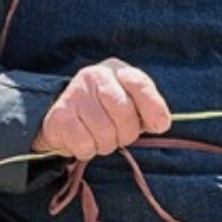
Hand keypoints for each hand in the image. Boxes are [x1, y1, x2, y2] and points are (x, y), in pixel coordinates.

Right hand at [32, 57, 170, 161]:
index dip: (153, 106)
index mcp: (119, 71)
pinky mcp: (60, 115)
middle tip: (120, 135)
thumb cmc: (107, 111)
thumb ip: (149, 110)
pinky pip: (85, 144)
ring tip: (100, 137)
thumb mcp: (132, 105)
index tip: (160, 126)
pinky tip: (84, 140)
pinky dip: (88, 150)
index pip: (139, 83)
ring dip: (106, 144)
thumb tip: (161, 123)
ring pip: (104, 132)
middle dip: (127, 132)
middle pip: (123, 111)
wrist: (64, 116)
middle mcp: (95, 76)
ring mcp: (76, 93)